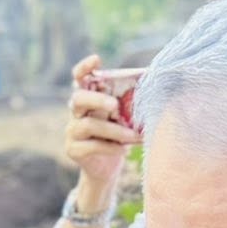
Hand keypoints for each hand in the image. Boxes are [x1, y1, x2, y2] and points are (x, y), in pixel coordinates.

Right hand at [65, 55, 137, 197]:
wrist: (107, 168)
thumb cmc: (119, 136)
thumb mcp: (125, 117)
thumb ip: (129, 103)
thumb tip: (154, 83)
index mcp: (88, 98)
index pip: (80, 78)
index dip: (84, 68)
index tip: (96, 60)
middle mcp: (76, 112)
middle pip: (78, 98)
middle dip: (96, 99)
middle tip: (114, 105)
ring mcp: (72, 131)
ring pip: (88, 124)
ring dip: (114, 130)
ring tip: (133, 136)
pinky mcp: (73, 150)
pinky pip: (91, 146)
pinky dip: (110, 148)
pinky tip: (123, 151)